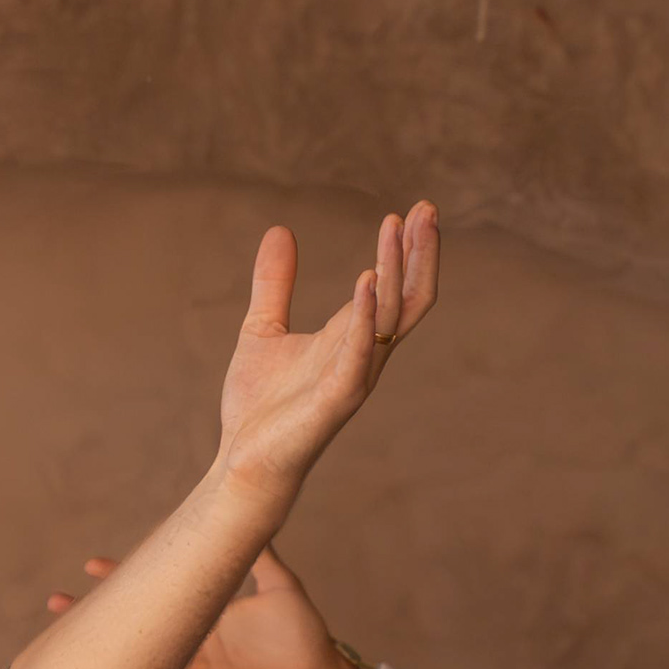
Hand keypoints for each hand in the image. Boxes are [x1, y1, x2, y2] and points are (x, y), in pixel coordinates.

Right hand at [48, 546, 359, 668]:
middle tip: (57, 601)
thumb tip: (253, 514)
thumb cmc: (304, 637)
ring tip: (65, 638)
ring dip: (103, 648)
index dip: (124, 578)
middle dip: (95, 613)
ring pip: (136, 656)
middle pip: (135, 625)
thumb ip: (261, 556)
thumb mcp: (280, 585)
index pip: (157, 593)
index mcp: (204, 615)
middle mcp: (190, 641)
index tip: (92, 565)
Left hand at [210, 202, 438, 502]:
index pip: (396, 287)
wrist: (242, 461)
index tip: (410, 209)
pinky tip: (366, 278)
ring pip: (390, 314)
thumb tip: (280, 229)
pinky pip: (360, 350)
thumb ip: (275, 283)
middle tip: (426, 207)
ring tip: (396, 226)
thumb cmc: (259, 406)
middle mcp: (364, 353)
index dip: (407, 250)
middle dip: (419, 253)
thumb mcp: (262, 329)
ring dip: (395, 268)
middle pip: (409, 296)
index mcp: (351, 336)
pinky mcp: (338, 396)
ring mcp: (356, 374)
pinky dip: (363, 313)